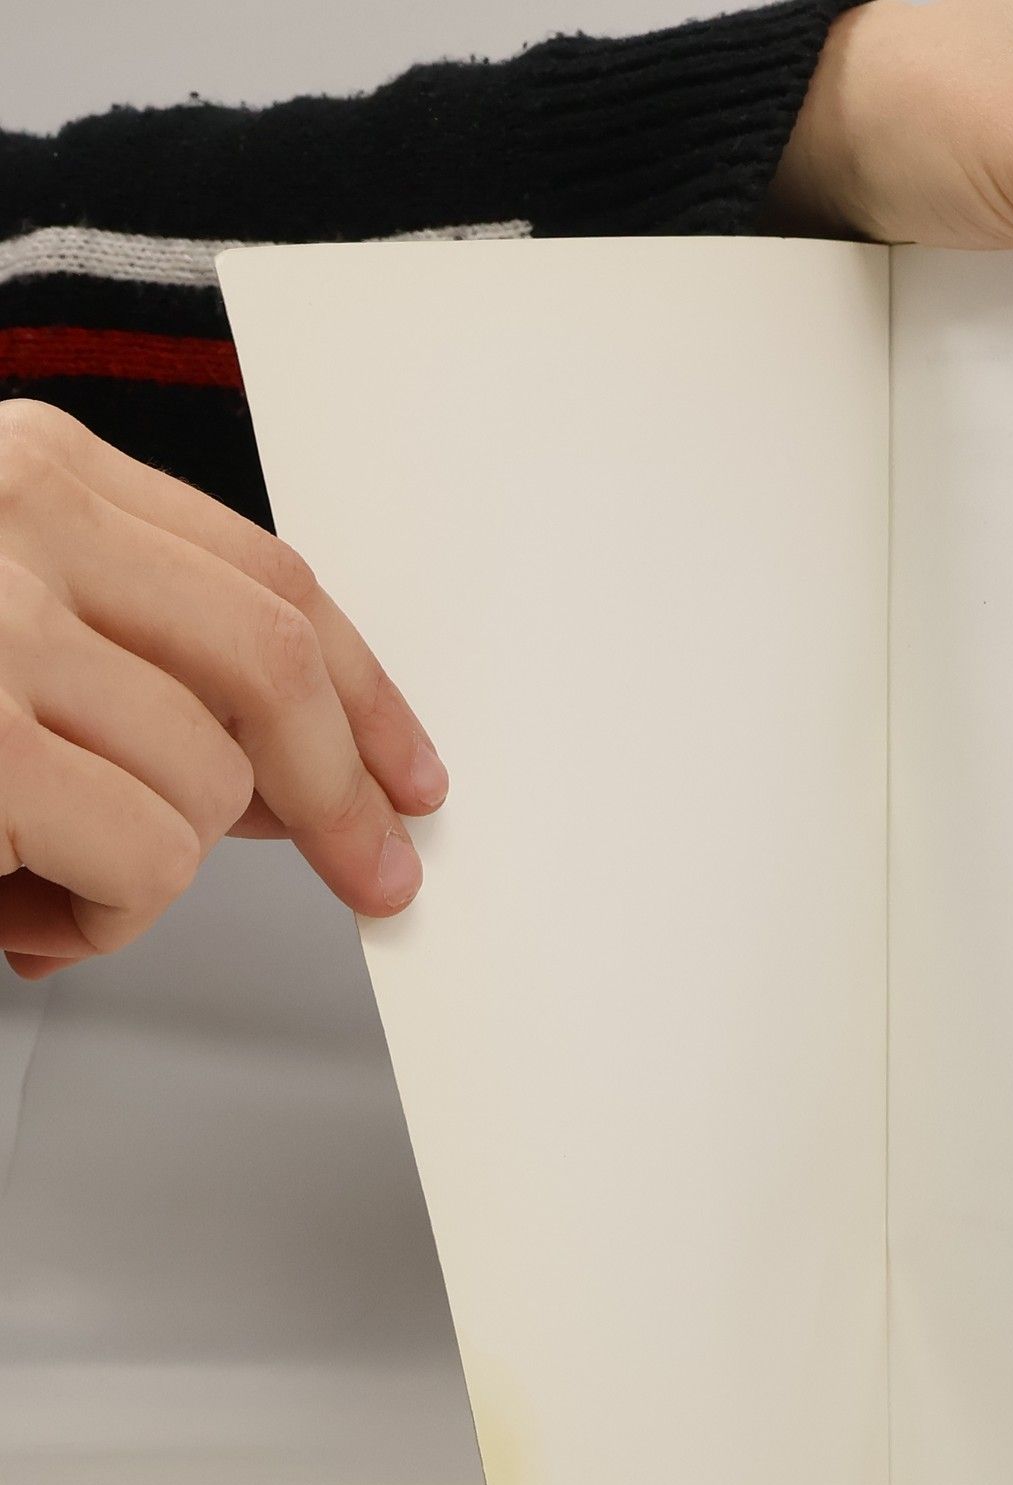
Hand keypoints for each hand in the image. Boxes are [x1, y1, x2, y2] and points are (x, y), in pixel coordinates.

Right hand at [0, 400, 446, 980]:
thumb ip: (129, 660)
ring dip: (154, 874)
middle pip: (271, 669)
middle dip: (346, 793)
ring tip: (46, 882)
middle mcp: (9, 522)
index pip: (266, 580)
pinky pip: (141, 862)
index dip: (365, 688)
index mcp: (28, 472)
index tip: (409, 768)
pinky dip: (105, 920)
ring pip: (204, 787)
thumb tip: (294, 774)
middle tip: (376, 873)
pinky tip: (20, 914)